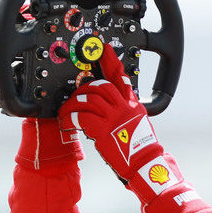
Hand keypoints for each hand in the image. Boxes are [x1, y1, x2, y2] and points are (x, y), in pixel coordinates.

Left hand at [58, 45, 160, 179]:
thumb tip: (113, 103)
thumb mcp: (139, 122)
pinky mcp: (103, 131)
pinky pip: (81, 117)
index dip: (111, 61)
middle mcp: (123, 108)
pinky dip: (71, 119)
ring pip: (88, 99)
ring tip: (67, 111)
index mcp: (132, 104)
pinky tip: (67, 123)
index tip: (102, 49)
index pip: (120, 77)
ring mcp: (113, 118)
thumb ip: (126, 109)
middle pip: (101, 85)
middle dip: (85, 88)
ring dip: (74, 103)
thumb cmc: (142, 147)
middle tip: (77, 94)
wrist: (144, 163)